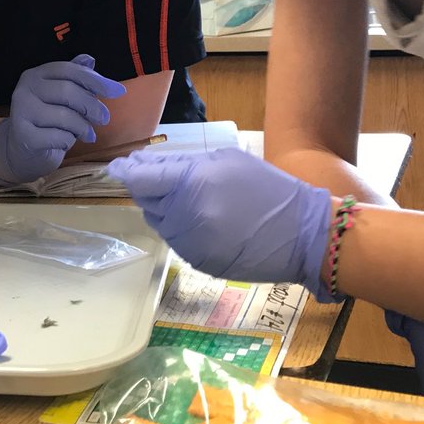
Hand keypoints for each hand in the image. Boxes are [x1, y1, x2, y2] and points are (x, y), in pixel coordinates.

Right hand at [0, 54, 125, 183]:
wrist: (21, 149)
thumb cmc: (47, 119)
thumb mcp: (61, 96)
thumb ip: (75, 78)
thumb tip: (90, 60)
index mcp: (35, 75)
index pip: (68, 70)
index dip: (95, 80)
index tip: (118, 92)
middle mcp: (24, 90)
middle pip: (68, 92)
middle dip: (92, 106)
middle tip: (105, 119)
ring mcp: (22, 113)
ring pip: (65, 117)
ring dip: (83, 127)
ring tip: (88, 134)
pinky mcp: (24, 136)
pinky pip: (59, 137)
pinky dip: (69, 141)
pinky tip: (66, 142)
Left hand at [104, 148, 333, 297]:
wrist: (304, 235)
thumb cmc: (268, 188)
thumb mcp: (227, 161)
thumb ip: (184, 164)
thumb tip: (149, 166)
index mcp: (191, 185)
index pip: (142, 179)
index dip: (127, 172)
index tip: (119, 168)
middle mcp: (184, 217)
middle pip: (146, 201)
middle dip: (146, 188)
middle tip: (151, 177)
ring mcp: (190, 244)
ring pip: (159, 223)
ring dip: (163, 209)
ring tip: (185, 198)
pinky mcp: (198, 263)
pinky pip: (176, 241)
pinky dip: (180, 228)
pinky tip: (201, 220)